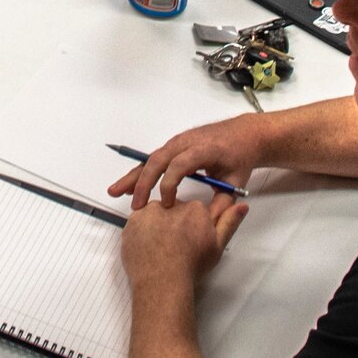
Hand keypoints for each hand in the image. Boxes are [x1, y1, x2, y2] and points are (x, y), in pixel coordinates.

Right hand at [108, 115, 262, 209]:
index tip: (168, 204)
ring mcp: (177, 142)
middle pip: (157, 160)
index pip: (179, 165)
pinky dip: (139, 171)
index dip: (170, 185)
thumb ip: (222, 202)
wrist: (243, 134)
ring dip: (133, 176)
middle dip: (143, 182)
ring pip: (150, 159)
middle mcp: (186, 142)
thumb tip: (208, 222)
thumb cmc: (240, 156)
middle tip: (135, 204)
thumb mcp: (236, 180)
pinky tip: (127, 185)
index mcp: (203, 149)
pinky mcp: (172, 146)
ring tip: (115, 191)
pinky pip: (152, 158)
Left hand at [121, 195, 247, 293]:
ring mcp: (150, 212)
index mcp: (195, 209)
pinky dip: (141, 232)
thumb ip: (229, 222)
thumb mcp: (217, 246)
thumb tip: (242, 206)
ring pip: (154, 214)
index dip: (191, 226)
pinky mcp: (132, 221)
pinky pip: (137, 222)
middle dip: (173, 223)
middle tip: (173, 246)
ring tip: (160, 249)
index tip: (189, 240)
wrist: (163, 281)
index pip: (193, 210)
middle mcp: (172, 205)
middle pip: (172, 209)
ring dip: (156, 225)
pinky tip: (148, 248)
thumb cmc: (190, 266)